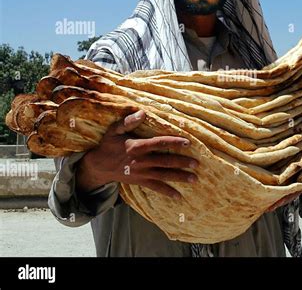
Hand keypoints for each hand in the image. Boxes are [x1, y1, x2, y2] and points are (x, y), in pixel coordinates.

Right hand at [76, 110, 198, 199]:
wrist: (98, 166)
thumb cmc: (109, 145)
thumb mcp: (114, 130)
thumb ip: (128, 121)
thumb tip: (142, 112)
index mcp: (137, 146)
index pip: (159, 143)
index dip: (174, 142)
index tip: (188, 142)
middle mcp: (141, 161)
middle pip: (165, 161)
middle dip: (182, 163)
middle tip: (197, 164)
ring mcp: (141, 173)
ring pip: (164, 175)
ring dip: (179, 178)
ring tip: (194, 179)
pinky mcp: (140, 181)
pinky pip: (155, 188)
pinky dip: (167, 192)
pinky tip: (178, 196)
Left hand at [265, 145, 301, 211]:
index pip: (296, 190)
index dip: (288, 195)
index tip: (280, 201)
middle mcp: (300, 185)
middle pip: (288, 195)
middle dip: (279, 202)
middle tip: (268, 208)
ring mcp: (295, 185)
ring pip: (285, 194)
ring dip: (277, 200)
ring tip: (266, 207)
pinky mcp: (291, 182)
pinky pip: (284, 188)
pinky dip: (277, 193)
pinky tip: (268, 197)